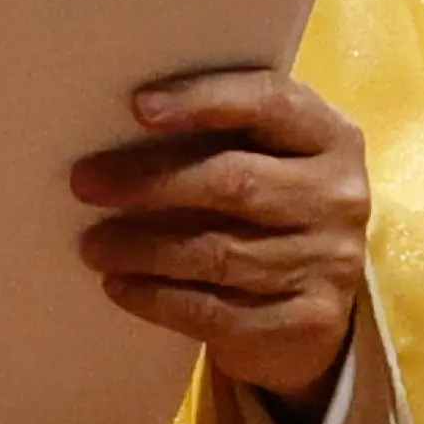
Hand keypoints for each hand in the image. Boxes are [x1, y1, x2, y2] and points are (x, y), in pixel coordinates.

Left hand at [71, 69, 369, 412]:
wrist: (314, 310)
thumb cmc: (268, 213)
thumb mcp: (265, 162)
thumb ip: (218, 137)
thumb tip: (115, 132)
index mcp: (331, 136)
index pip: (271, 103)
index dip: (204, 100)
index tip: (137, 107)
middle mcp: (339, 196)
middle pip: (234, 181)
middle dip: (150, 181)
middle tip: (84, 184)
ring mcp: (329, 263)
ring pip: (218, 253)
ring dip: (142, 248)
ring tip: (92, 245)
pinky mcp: (306, 323)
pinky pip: (215, 310)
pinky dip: (156, 298)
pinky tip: (119, 286)